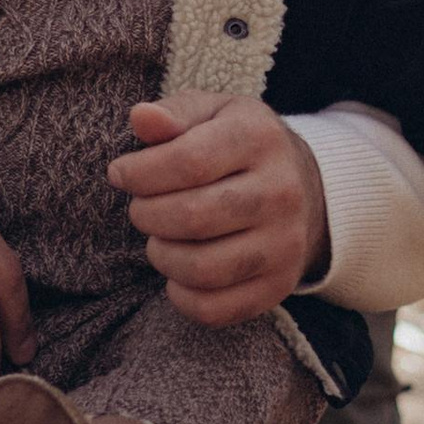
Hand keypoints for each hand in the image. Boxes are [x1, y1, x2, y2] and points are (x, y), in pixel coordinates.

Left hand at [109, 92, 330, 328]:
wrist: (304, 187)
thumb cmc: (237, 144)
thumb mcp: (210, 114)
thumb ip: (172, 114)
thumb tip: (140, 117)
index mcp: (260, 138)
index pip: (188, 161)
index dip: (140, 173)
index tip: (119, 174)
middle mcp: (281, 192)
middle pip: (192, 217)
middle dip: (147, 215)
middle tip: (141, 208)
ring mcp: (284, 244)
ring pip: (202, 268)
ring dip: (161, 255)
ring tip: (158, 238)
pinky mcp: (278, 286)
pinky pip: (215, 309)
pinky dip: (181, 296)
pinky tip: (176, 272)